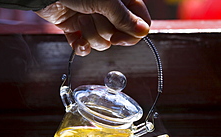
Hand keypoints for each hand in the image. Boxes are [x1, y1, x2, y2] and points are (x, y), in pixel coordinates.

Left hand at [35, 0, 150, 55]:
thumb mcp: (105, 1)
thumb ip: (124, 18)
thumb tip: (143, 32)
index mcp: (121, 1)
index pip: (140, 23)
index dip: (132, 34)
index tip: (120, 36)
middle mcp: (109, 11)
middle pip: (120, 35)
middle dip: (105, 30)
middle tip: (95, 17)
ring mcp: (92, 21)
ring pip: (103, 42)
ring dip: (90, 34)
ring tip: (80, 18)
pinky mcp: (77, 30)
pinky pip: (86, 47)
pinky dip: (81, 46)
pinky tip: (77, 39)